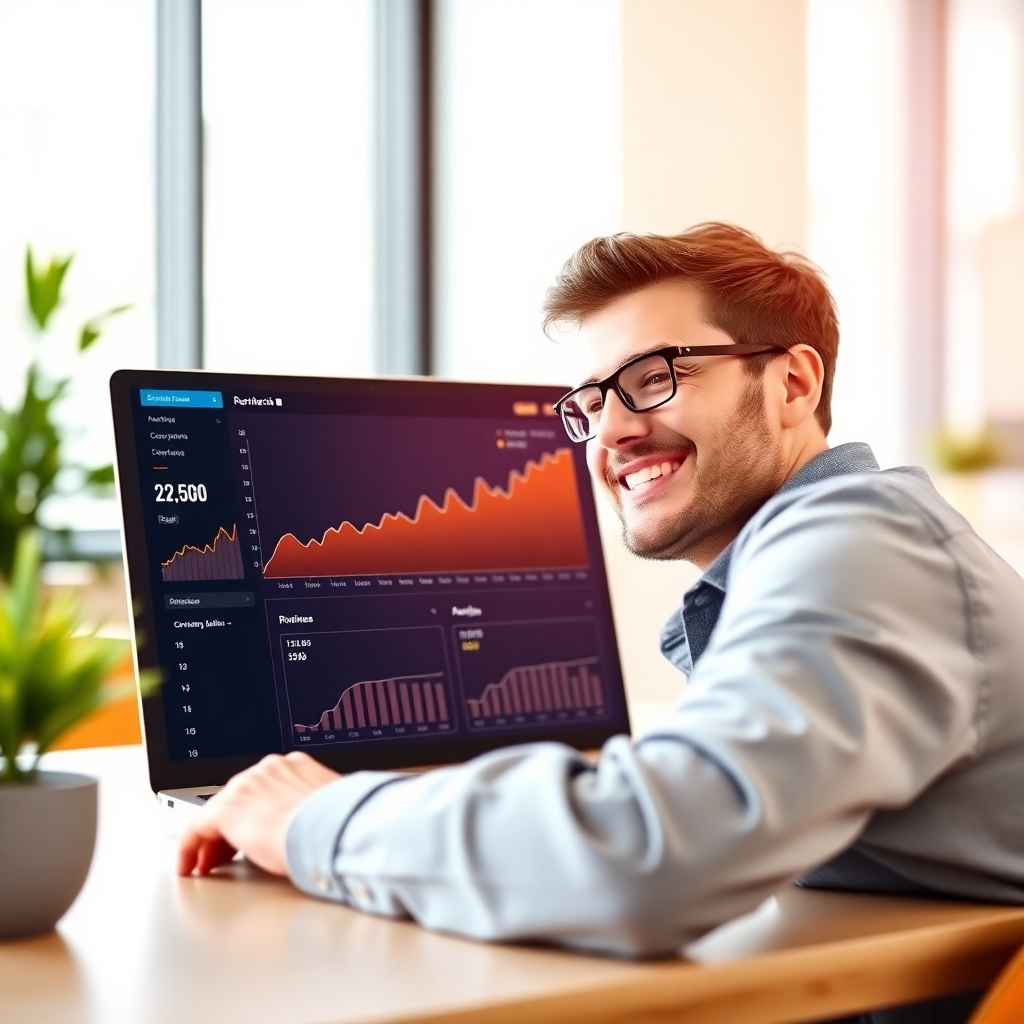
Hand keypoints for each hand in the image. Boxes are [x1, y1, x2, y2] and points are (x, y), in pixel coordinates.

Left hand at [178, 751, 339, 876]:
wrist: (331, 827)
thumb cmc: (338, 822)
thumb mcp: (328, 808)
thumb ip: (314, 809)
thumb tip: (316, 826)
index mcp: (295, 766)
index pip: (263, 789)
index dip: (254, 814)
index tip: (253, 832)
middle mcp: (267, 770)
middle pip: (238, 799)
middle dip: (231, 829)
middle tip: (226, 854)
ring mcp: (245, 786)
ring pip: (218, 813)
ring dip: (212, 840)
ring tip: (208, 863)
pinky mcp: (226, 809)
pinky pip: (196, 829)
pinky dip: (190, 848)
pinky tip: (189, 865)